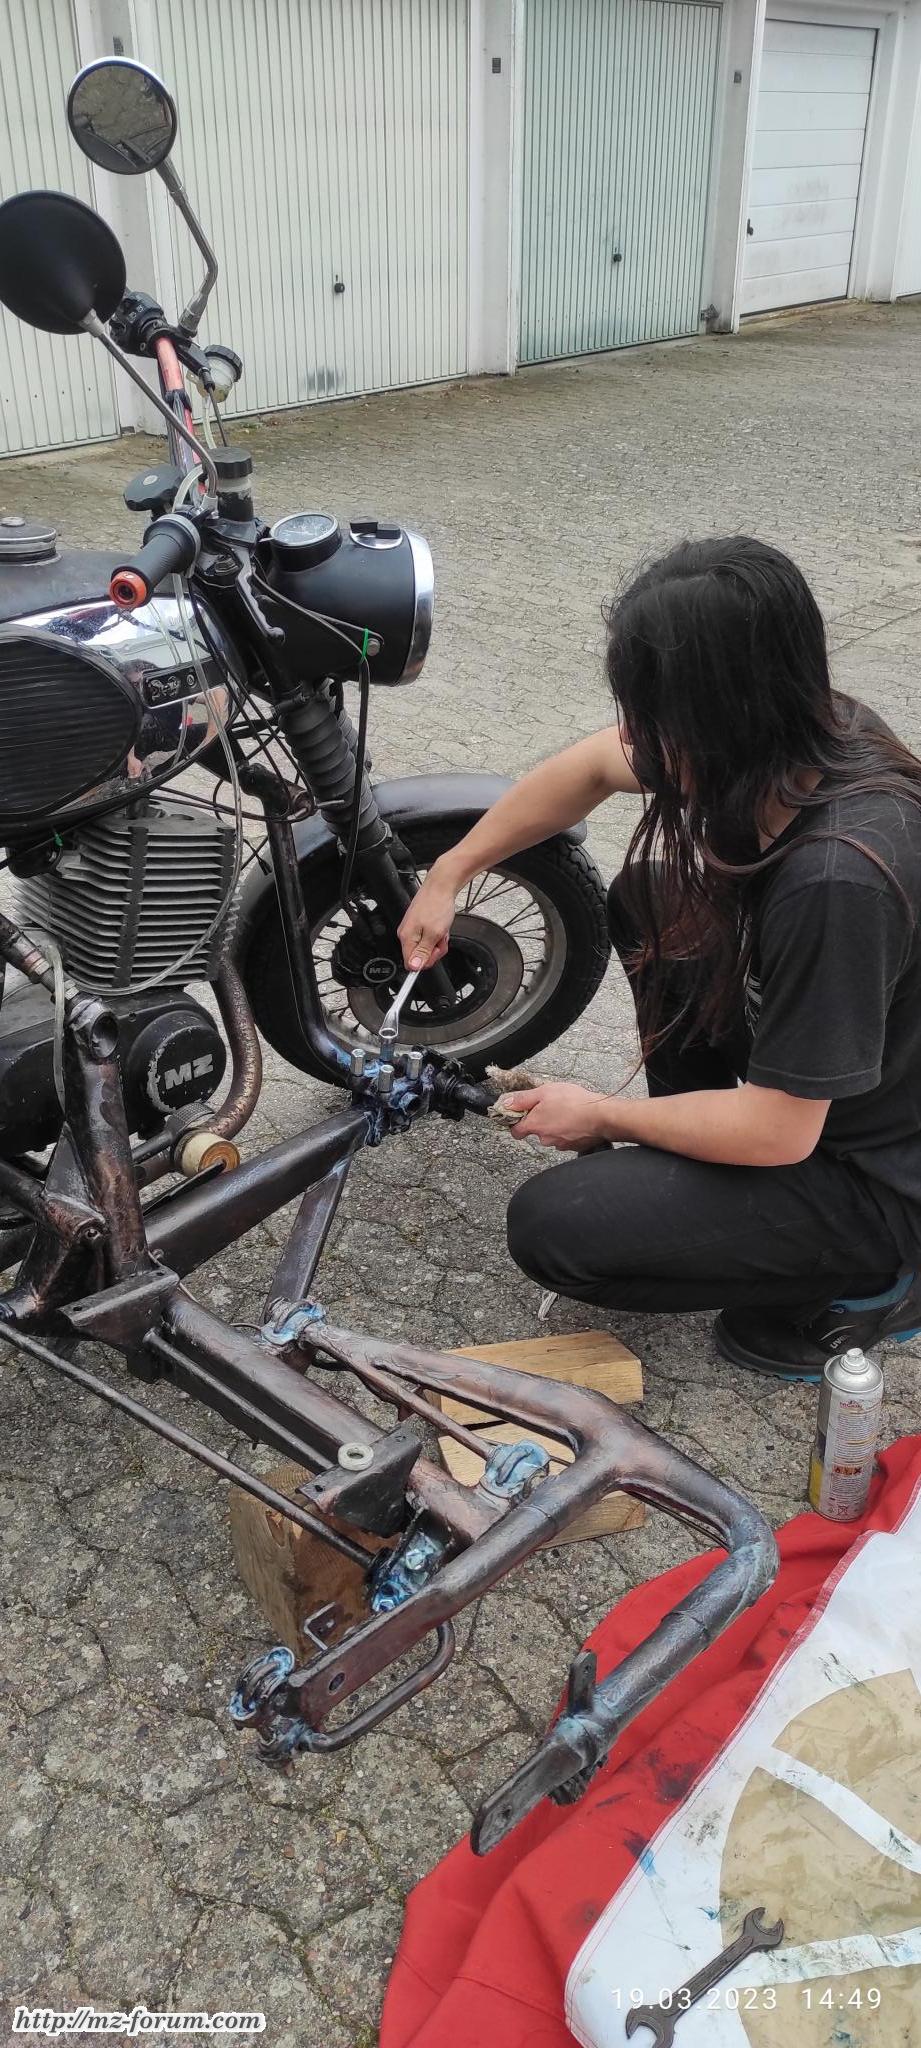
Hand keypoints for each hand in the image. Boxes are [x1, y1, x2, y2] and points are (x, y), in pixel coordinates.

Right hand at [398, 861, 459, 969]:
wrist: (441, 886)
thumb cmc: (437, 905)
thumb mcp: (434, 933)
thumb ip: (423, 952)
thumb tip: (414, 967)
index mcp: (407, 937)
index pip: (411, 963)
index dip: (425, 962)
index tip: (435, 952)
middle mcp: (406, 933)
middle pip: (419, 956)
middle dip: (434, 950)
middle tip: (440, 938)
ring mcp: (413, 928)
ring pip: (426, 946)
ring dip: (437, 941)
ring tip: (441, 930)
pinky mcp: (419, 923)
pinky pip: (429, 936)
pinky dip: (437, 933)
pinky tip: (440, 926)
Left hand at [498, 1082, 612, 1151]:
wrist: (601, 1115)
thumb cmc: (573, 1102)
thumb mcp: (544, 1092)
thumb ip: (523, 1099)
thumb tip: (506, 1103)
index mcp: (534, 1125)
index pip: (516, 1132)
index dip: (517, 1122)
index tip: (522, 1114)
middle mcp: (545, 1139)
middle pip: (536, 1132)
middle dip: (542, 1121)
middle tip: (552, 1106)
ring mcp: (560, 1144)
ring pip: (552, 1135)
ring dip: (556, 1125)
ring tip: (567, 1111)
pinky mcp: (574, 1147)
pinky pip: (566, 1138)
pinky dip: (569, 1130)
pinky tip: (576, 1120)